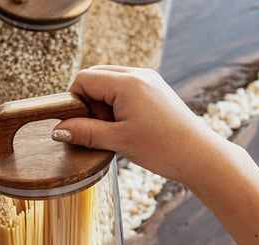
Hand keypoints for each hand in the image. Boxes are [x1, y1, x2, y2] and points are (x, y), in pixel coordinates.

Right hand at [51, 66, 258, 244]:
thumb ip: (85, 132)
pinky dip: (117, 105)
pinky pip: (125, 89)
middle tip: (99, 128)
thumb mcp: (118, 140)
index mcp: (127, 82)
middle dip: (89, 102)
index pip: (84, 79)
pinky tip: (125, 126)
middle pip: (96, 77)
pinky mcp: (155, 90)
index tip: (79, 124)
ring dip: (103, 104)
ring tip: (114, 130)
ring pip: (110, 83)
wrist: (200, 155)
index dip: (75, 101)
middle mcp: (138, 74)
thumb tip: (58, 130)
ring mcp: (149, 81)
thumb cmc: (162, 147)